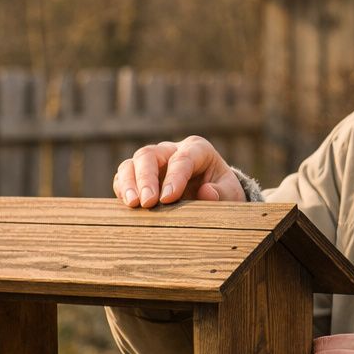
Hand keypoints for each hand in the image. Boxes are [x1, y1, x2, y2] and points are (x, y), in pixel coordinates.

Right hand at [112, 135, 245, 206]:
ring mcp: (153, 162)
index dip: (175, 177)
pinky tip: (127, 204)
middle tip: (148, 202)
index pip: (183, 158)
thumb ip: (222, 193)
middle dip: (146, 178)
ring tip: (133, 204)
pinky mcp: (139, 175)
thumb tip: (207, 192)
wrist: (212, 193)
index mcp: (197, 149)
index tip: (168, 198)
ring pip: (133, 163)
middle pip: (150, 155)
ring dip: (129, 183)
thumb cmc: (222, 191)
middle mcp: (171, 151)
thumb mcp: (231, 192)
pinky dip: (122, 188)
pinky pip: (124, 176)